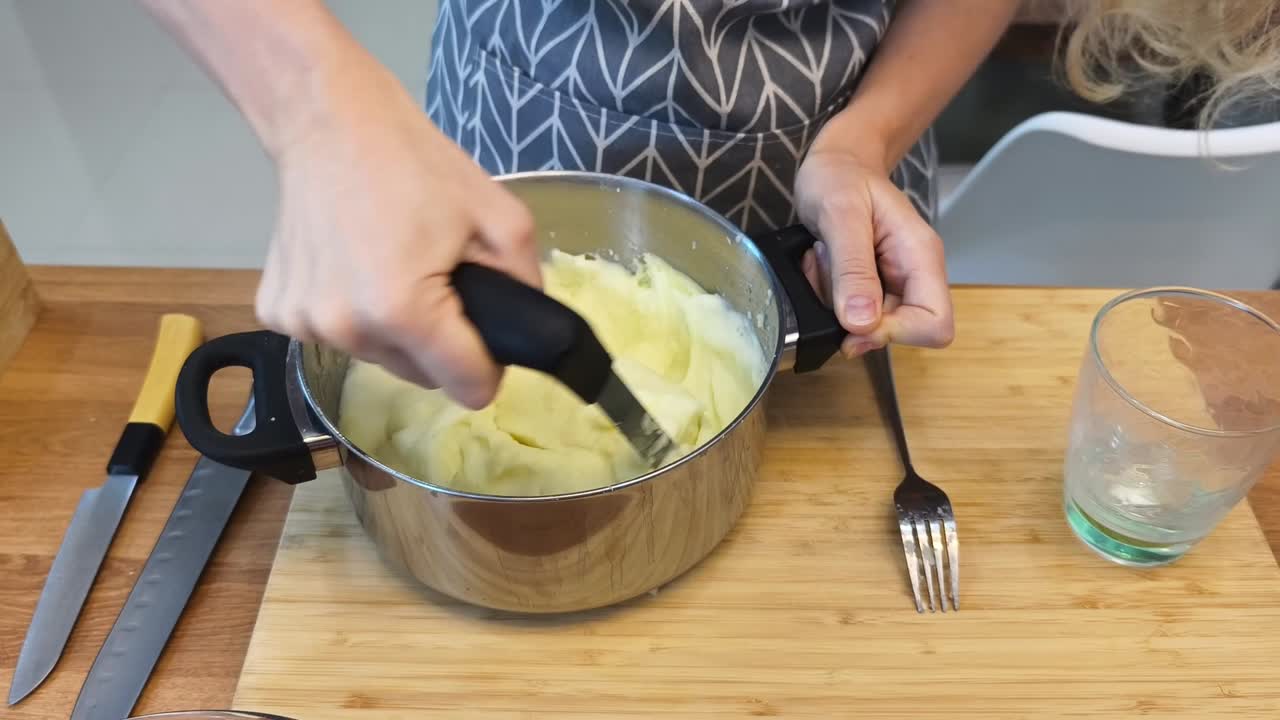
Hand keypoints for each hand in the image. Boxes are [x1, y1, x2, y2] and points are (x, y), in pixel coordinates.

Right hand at [257, 62, 539, 408]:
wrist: (328, 122)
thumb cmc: (414, 163)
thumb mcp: (502, 216)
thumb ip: (526, 283)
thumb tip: (527, 328)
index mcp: (403, 310)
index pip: (468, 389)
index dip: (489, 367)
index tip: (486, 332)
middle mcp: (348, 329)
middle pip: (421, 376)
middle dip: (440, 344)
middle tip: (440, 282)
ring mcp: (305, 324)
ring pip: (378, 358)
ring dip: (395, 329)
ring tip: (394, 268)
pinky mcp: (276, 314)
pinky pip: (336, 338)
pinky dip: (352, 315)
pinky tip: (352, 266)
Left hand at [794, 142, 953, 357]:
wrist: (834, 165)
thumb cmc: (842, 178)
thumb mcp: (841, 214)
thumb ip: (852, 268)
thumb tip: (862, 323)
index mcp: (920, 257)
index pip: (934, 325)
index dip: (894, 333)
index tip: (853, 318)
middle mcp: (913, 276)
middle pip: (899, 331)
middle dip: (852, 315)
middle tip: (827, 272)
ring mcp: (892, 284)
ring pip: (868, 326)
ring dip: (834, 304)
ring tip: (822, 260)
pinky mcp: (870, 288)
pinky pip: (849, 313)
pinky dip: (827, 298)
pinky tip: (820, 266)